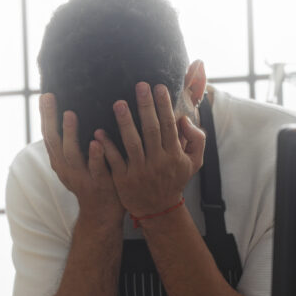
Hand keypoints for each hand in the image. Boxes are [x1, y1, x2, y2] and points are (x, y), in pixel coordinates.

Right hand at [40, 93, 123, 224]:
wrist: (102, 214)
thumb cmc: (93, 181)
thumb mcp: (78, 163)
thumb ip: (74, 143)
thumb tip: (74, 114)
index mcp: (60, 161)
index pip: (49, 135)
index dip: (46, 116)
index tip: (45, 95)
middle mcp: (66, 168)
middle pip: (54, 141)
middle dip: (50, 118)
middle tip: (49, 98)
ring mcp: (80, 177)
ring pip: (71, 154)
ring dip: (70, 134)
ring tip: (70, 115)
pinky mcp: (97, 184)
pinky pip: (95, 168)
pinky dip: (95, 155)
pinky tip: (96, 142)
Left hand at [98, 82, 205, 219]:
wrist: (159, 210)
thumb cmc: (174, 180)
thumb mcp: (194, 162)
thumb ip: (196, 139)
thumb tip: (184, 119)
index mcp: (174, 155)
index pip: (169, 126)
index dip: (164, 106)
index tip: (159, 87)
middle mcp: (158, 162)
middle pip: (151, 130)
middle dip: (146, 107)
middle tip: (140, 86)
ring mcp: (140, 171)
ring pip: (132, 143)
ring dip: (125, 123)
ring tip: (118, 103)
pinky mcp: (124, 180)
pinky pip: (115, 160)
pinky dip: (107, 147)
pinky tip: (99, 132)